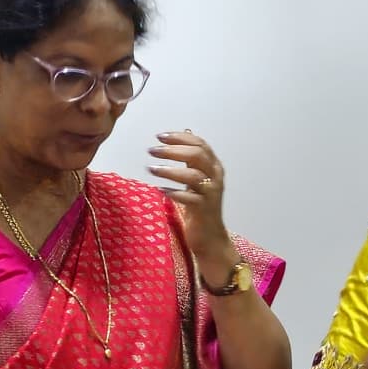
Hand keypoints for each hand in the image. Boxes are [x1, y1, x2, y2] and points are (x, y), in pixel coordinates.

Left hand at [149, 131, 237, 284]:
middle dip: (173, 150)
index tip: (159, 136)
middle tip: (152, 150)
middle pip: (197, 155)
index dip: (180, 138)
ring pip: (193, 176)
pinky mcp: (204, 209)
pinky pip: (188, 198)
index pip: (200, 144)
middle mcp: (216, 177)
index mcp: (214, 166)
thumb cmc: (200, 206)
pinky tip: (159, 190)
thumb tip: (186, 131)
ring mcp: (211, 193)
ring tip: (151, 169)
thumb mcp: (197, 177)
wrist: (210, 237)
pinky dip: (173, 192)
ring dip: (170, 170)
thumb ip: (192, 157)